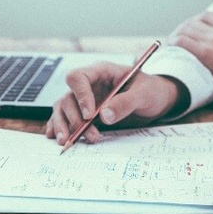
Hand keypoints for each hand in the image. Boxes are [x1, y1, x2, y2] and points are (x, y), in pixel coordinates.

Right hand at [46, 61, 188, 144]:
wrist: (156, 100)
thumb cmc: (151, 91)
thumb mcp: (144, 94)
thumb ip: (125, 102)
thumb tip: (104, 116)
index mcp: (101, 72)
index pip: (78, 77)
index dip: (80, 96)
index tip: (89, 115)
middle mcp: (89, 84)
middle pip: (68, 97)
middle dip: (75, 119)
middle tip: (90, 136)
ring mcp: (84, 98)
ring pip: (63, 108)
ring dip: (63, 126)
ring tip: (68, 142)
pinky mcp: (84, 112)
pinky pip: (65, 117)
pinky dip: (58, 127)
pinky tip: (56, 137)